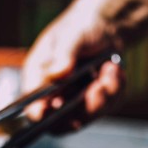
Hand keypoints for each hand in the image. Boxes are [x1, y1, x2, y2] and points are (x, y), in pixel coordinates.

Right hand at [20, 0, 125, 126]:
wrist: (105, 25)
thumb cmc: (81, 26)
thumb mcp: (72, 35)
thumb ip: (63, 55)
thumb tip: (56, 74)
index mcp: (38, 78)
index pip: (33, 107)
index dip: (41, 114)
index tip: (56, 108)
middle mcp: (53, 95)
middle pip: (62, 121)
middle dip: (84, 108)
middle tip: (99, 88)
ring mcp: (74, 101)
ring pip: (88, 116)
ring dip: (104, 96)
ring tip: (111, 69)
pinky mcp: (94, 101)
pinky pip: (107, 107)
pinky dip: (115, 89)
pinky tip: (114, 70)